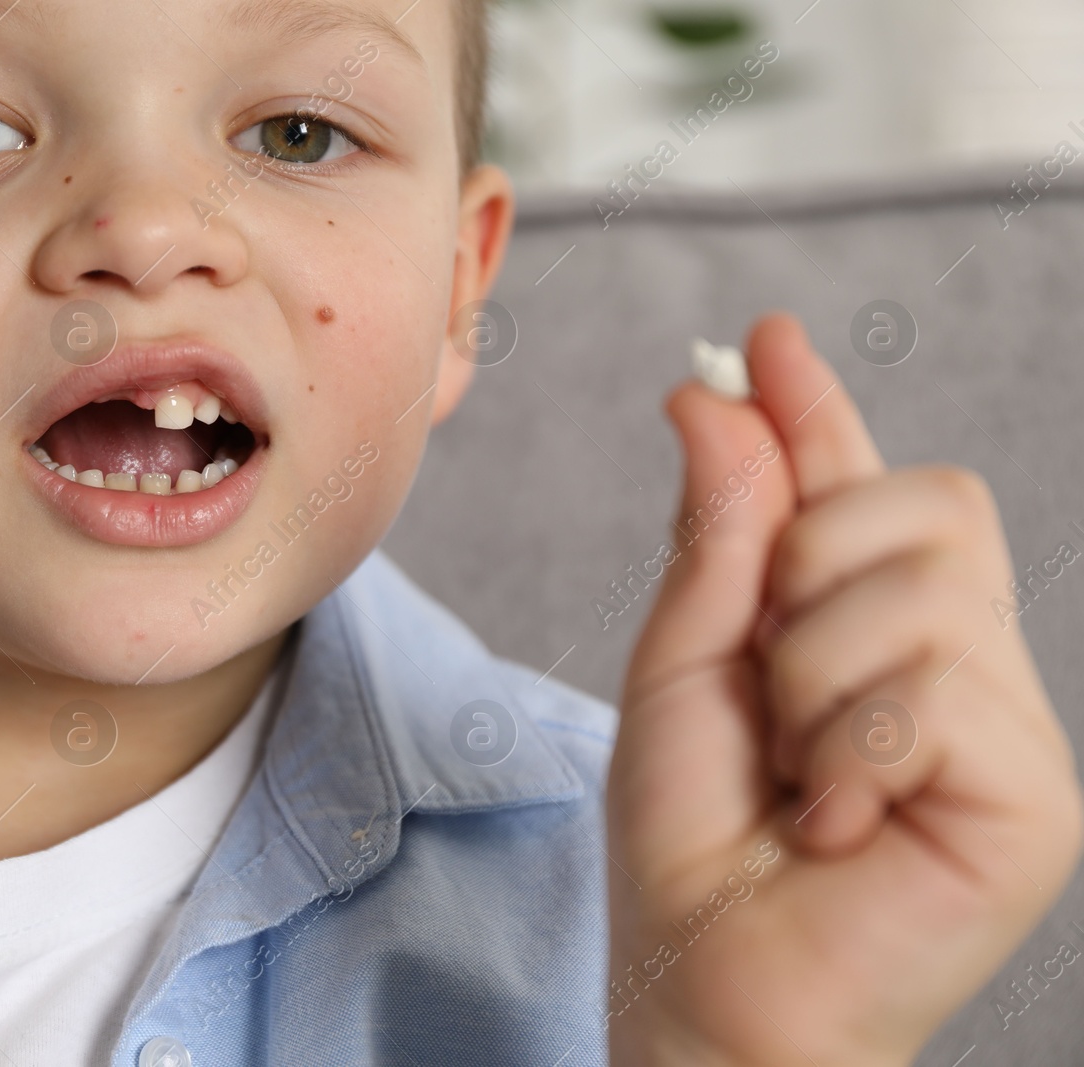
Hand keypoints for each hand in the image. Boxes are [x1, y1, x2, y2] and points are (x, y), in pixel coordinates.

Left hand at [605, 313, 1083, 1065]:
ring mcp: (1007, 726)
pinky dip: (846, 747)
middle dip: (809, 567)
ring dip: (811, 676)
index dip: (818, 411)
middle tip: (769, 679)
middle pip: (927, 502)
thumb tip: (718, 394)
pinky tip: (833, 823)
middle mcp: (958, 663)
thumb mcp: (683, 668)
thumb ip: (717, 540)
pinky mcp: (1037, 796)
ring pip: (921, 587)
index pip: (861, 487)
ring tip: (795, 778)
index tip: (763, 339)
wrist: (706, 986)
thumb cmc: (692, 846)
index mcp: (867, 630)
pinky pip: (934, 686)